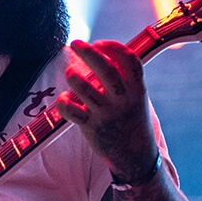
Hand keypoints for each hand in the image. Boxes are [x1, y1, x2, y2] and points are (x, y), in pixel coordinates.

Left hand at [53, 40, 159, 178]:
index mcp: (138, 90)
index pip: (129, 60)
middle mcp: (122, 100)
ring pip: (84, 88)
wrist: (136, 157)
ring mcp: (106, 114)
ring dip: (73, 75)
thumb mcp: (138, 98)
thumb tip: (104, 53)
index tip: (100, 43)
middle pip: (105, 69)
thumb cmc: (133, 120)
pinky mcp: (91, 127)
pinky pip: (71, 110)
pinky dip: (63, 101)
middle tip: (76, 43)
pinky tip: (64, 98)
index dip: (113, 47)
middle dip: (88, 52)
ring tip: (71, 71)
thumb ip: (125, 79)